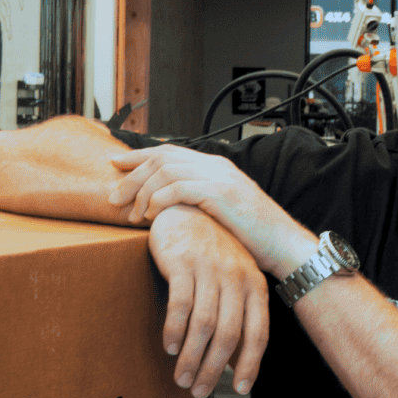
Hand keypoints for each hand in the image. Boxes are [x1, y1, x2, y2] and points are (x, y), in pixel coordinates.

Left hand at [110, 145, 318, 277]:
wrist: (285, 246)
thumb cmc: (255, 239)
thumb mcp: (222, 215)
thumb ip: (199, 204)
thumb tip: (170, 211)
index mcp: (216, 167)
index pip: (169, 151)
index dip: (138, 156)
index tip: (115, 164)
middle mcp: (216, 165)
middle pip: (161, 157)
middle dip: (132, 175)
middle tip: (113, 198)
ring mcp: (219, 176)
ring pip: (165, 170)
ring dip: (141, 191)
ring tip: (130, 214)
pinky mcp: (220, 192)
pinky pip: (177, 188)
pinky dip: (158, 200)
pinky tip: (150, 217)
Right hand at [148, 204, 268, 397]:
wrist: (187, 211)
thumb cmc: (211, 255)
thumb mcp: (233, 281)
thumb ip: (237, 315)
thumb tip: (234, 363)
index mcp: (254, 285)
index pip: (258, 333)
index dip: (250, 364)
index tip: (238, 390)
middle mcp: (236, 277)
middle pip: (229, 334)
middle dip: (212, 369)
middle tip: (198, 391)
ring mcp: (210, 269)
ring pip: (203, 325)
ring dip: (191, 356)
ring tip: (180, 378)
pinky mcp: (184, 263)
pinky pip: (180, 305)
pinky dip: (174, 330)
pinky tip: (168, 346)